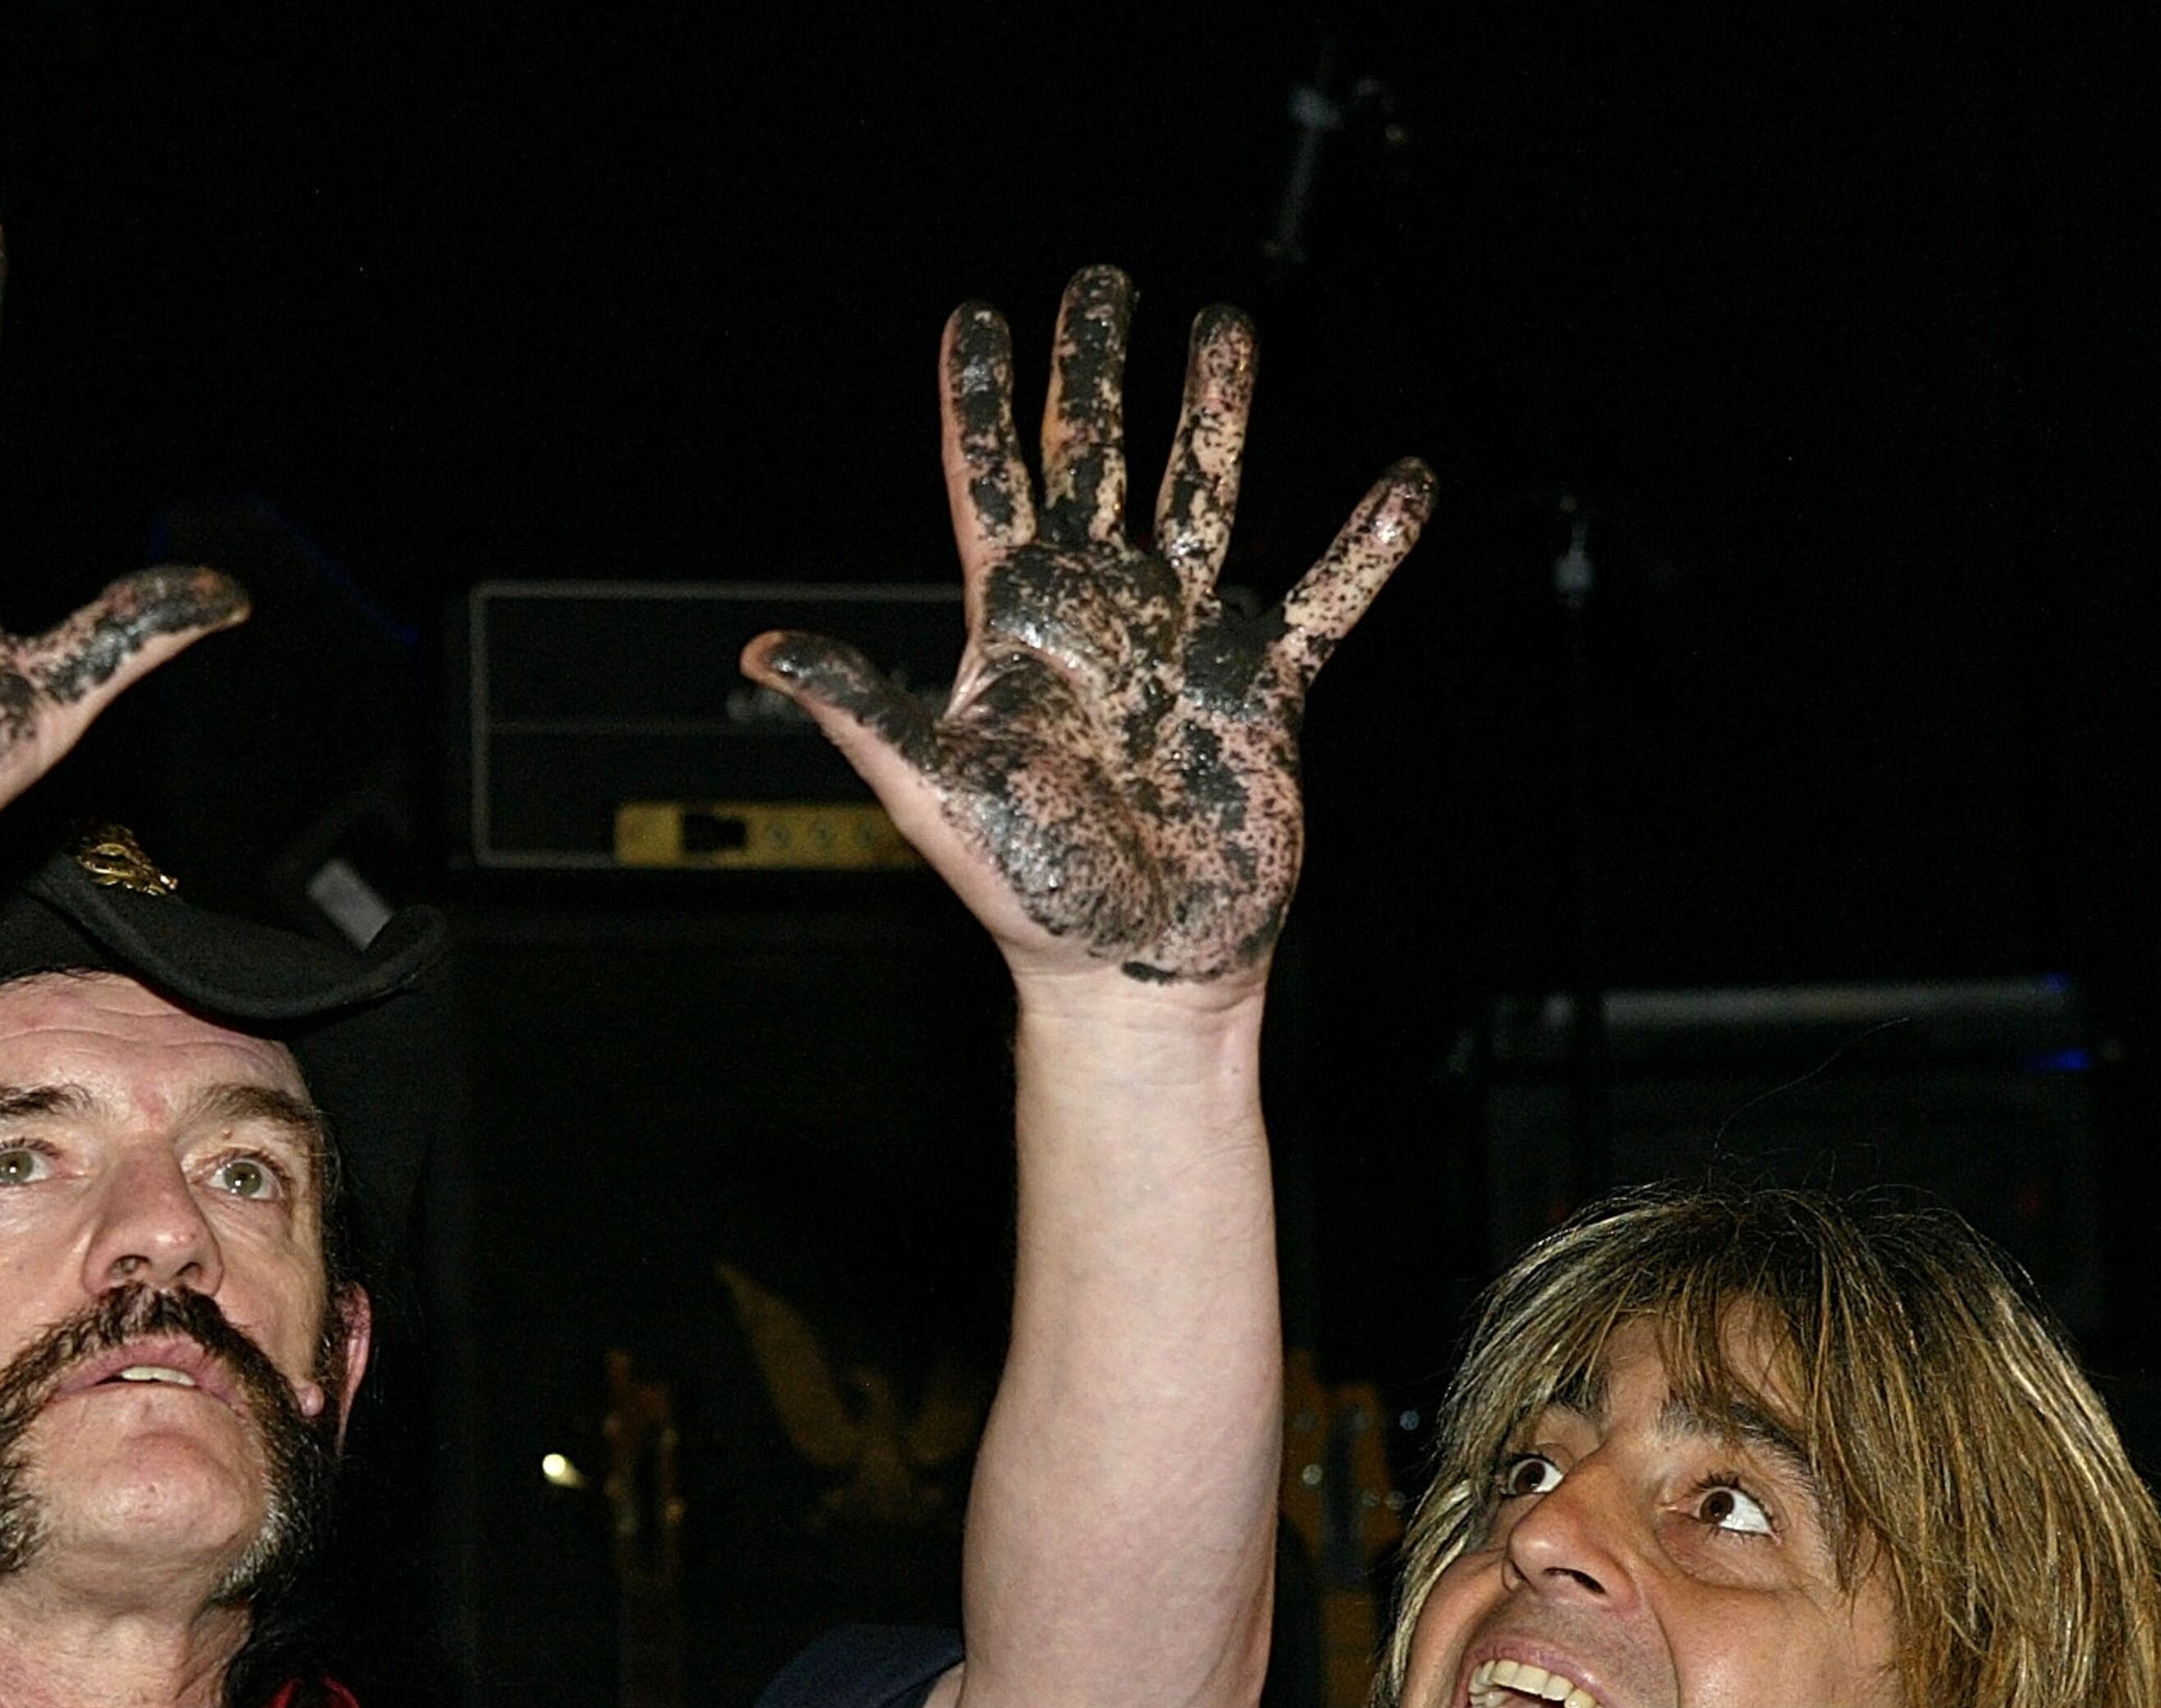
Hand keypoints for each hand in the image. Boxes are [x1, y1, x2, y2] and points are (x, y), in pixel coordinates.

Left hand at [745, 267, 1431, 994]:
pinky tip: (1402, 486)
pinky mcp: (1262, 694)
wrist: (1134, 971)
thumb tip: (758, 656)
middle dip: (1096, 374)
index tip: (975, 317)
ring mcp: (1184, 648)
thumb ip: (864, 712)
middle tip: (1103, 283)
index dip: (981, 403)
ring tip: (1228, 327)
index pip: (992, 486)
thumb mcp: (934, 795)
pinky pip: (1324, 602)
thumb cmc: (1027, 897)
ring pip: (1203, 500)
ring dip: (1215, 416)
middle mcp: (1101, 619)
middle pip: (1098, 463)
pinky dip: (1364, 548)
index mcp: (1019, 630)